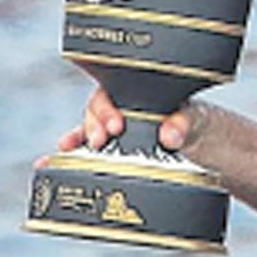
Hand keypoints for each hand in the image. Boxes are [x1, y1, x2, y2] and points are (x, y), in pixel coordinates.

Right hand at [34, 88, 196, 167]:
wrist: (206, 148)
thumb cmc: (199, 126)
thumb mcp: (196, 122)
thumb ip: (184, 125)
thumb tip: (170, 133)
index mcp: (143, 94)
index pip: (115, 91)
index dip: (109, 107)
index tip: (116, 125)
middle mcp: (126, 109)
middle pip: (97, 110)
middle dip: (92, 124)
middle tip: (99, 141)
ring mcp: (119, 131)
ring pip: (89, 130)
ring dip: (75, 139)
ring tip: (66, 148)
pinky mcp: (116, 151)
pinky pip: (88, 152)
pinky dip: (69, 157)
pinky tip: (50, 165)